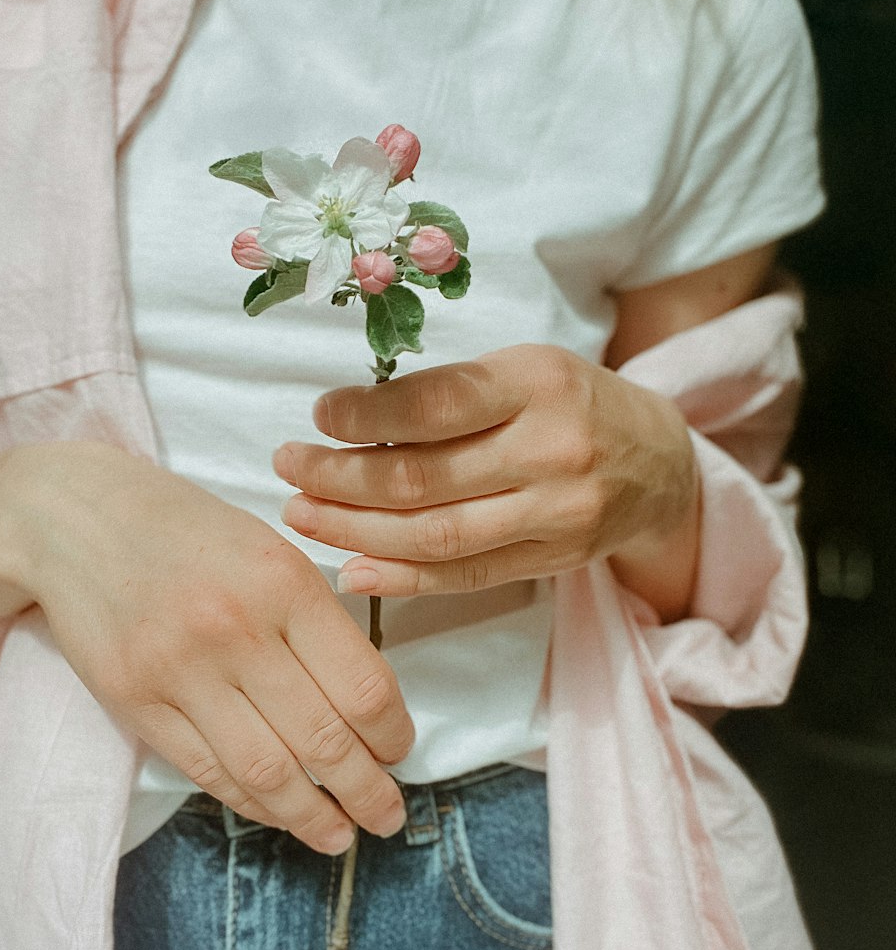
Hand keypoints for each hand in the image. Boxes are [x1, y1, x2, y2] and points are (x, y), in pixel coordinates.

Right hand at [0, 443, 412, 852]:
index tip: (400, 752)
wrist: (78, 518)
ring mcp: (180, 671)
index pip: (363, 686)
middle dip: (367, 792)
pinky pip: (208, 772)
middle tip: (388, 815)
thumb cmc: (190, 531)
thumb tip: (370, 705)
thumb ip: (319, 619)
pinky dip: (252, 803)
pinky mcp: (135, 702)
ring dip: (312, 817)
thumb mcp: (271, 549)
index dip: (394, 736)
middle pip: (322, 740)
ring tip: (340, 835)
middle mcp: (236, 629)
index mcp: (284, 584)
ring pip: (266, 771)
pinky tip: (280, 813)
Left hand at [273, 344, 698, 610]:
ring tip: (303, 517)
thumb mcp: (521, 370)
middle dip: (342, 478)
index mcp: (537, 383)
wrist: (660, 462)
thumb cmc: (569, 402)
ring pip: (439, 534)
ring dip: (358, 531)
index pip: (436, 404)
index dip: (367, 416)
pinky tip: (353, 571)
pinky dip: (404, 579)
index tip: (320, 418)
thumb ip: (450, 394)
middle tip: (288, 471)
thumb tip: (349, 425)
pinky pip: (468, 575)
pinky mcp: (556, 560)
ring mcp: (558, 513)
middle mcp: (552, 449)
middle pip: (427, 476)